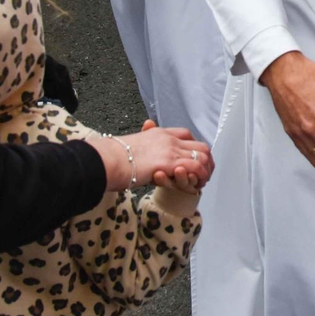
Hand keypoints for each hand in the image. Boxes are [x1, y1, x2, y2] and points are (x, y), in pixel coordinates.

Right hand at [94, 125, 211, 192]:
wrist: (109, 160)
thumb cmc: (114, 157)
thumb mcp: (132, 147)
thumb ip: (142, 147)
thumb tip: (145, 150)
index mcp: (159, 133)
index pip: (186, 134)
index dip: (194, 147)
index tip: (195, 158)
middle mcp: (168, 138)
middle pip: (199, 144)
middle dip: (206, 159)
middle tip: (205, 172)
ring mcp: (170, 149)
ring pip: (202, 155)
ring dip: (206, 169)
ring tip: (203, 180)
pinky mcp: (169, 162)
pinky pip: (195, 166)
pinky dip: (200, 175)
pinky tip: (198, 182)